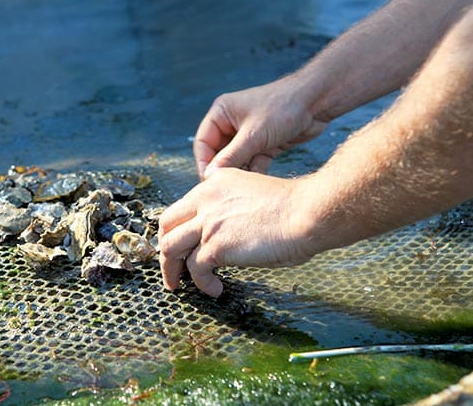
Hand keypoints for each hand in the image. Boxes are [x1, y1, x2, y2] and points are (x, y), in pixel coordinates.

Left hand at [158, 168, 314, 296]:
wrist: (307, 213)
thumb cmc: (293, 209)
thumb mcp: (253, 196)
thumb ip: (231, 210)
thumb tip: (224, 239)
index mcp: (215, 183)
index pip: (182, 207)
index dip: (178, 230)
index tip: (181, 246)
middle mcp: (206, 198)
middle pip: (167, 225)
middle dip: (165, 249)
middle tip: (171, 268)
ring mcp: (208, 221)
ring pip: (171, 248)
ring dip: (172, 270)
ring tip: (179, 285)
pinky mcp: (215, 244)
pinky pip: (196, 269)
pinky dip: (202, 283)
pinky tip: (215, 289)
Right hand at [194, 77, 328, 178]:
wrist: (317, 101)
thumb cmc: (283, 107)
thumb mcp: (253, 135)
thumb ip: (231, 156)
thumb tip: (211, 176)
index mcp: (222, 113)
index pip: (203, 142)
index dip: (204, 163)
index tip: (209, 182)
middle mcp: (232, 123)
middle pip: (218, 154)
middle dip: (223, 170)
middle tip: (225, 189)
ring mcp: (249, 134)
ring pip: (236, 160)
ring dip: (240, 173)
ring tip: (243, 188)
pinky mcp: (265, 144)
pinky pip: (252, 162)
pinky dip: (254, 172)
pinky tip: (258, 184)